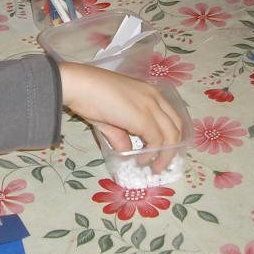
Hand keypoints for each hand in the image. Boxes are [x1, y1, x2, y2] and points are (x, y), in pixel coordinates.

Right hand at [59, 63, 182, 170]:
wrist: (78, 85)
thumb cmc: (88, 96)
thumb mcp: (108, 118)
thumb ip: (120, 136)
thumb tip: (126, 152)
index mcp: (148, 92)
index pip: (170, 115)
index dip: (169, 136)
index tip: (162, 151)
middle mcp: (154, 97)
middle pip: (175, 126)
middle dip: (172, 148)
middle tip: (161, 163)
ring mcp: (150, 106)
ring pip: (171, 135)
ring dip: (165, 155)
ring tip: (154, 168)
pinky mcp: (143, 118)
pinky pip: (157, 140)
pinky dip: (153, 154)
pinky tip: (141, 161)